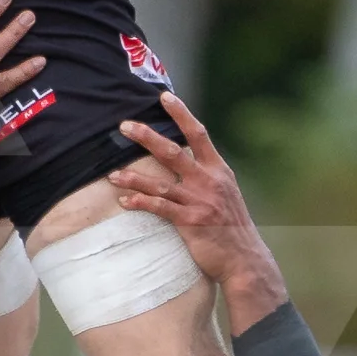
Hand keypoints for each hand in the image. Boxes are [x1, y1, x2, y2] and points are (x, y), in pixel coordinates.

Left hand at [115, 93, 282, 312]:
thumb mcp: (226, 193)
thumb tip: (186, 159)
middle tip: (125, 126)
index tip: (164, 97)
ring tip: (112, 174)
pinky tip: (125, 202)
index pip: (199, 134)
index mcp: (219, 170)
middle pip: (173, 151)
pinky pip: (160, 208)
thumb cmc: (232, 227)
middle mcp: (209, 180)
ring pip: (160, 182)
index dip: (181, 114)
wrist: (244, 259)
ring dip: (133, 178)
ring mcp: (199, 201)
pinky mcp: (191, 221)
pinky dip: (140, 204)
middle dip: (147, 137)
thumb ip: (207, 175)